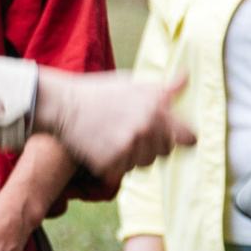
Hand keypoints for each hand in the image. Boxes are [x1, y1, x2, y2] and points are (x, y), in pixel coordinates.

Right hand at [34, 70, 195, 176]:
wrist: (63, 105)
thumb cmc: (100, 92)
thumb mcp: (132, 83)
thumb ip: (163, 89)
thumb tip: (186, 78)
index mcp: (155, 108)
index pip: (187, 138)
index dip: (186, 140)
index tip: (184, 141)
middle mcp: (145, 128)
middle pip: (165, 152)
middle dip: (154, 145)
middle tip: (133, 132)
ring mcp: (127, 147)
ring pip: (145, 164)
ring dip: (135, 156)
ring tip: (117, 137)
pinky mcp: (111, 163)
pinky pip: (125, 171)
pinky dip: (116, 164)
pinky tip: (104, 146)